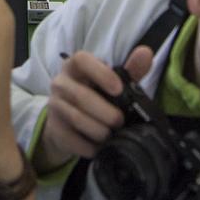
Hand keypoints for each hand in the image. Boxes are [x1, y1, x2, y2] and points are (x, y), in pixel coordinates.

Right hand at [36, 45, 153, 172]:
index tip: (118, 89)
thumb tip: (146, 53)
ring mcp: (54, 106)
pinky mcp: (54, 129)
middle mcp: (60, 83)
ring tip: (112, 134)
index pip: (81, 60)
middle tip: (120, 121)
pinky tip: (100, 146)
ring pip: (77, 118)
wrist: (69, 122)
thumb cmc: (96, 96)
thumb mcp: (112, 82)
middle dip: (106, 112)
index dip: (100, 73)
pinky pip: (73, 140)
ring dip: (100, 130)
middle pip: (81, 96)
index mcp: (75, 66)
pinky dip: (91, 146)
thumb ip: (130, 69)